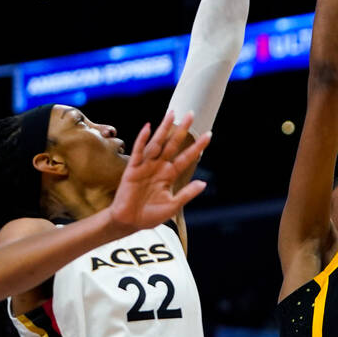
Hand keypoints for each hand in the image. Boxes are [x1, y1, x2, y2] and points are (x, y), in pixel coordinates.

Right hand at [109, 111, 211, 233]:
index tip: (209, 134)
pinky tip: (148, 128)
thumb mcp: (172, 206)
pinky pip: (138, 152)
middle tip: (191, 114)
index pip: (186, 157)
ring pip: (156, 143)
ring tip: (172, 113)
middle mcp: (159, 167)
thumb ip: (186, 194)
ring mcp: (146, 166)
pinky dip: (142, 140)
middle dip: (181, 130)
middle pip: (172, 144)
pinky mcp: (132, 169)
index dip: (197, 147)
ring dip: (163, 129)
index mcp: (169, 175)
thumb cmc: (150, 215)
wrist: (128, 222)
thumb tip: (204, 183)